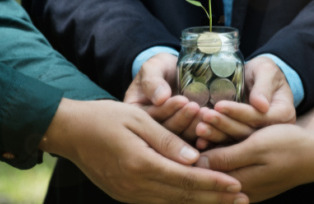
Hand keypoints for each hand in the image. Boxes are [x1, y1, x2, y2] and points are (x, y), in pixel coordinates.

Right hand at [40, 99, 248, 203]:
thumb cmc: (104, 118)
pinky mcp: (125, 194)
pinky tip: (196, 200)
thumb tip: (195, 158)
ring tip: (226, 203)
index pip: (186, 179)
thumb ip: (166, 140)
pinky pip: (158, 202)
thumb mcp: (138, 120)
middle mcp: (135, 186)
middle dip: (215, 199)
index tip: (238, 185)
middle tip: (243, 200)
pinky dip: (180, 202)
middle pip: (183, 197)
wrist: (70, 132)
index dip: (214, 183)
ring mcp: (129, 194)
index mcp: (141, 165)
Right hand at [124, 53, 201, 140]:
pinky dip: (203, 136)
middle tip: (197, 107)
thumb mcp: (152, 68)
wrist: (175, 72)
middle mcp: (149, 131)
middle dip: (182, 119)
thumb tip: (160, 98)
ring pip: (180, 139)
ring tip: (206, 113)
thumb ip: (152, 80)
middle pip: (164, 132)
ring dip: (194, 127)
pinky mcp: (183, 138)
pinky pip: (192, 141)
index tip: (182, 100)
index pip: (150, 117)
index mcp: (136, 116)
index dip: (167, 109)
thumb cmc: (161, 68)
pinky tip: (213, 126)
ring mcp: (167, 137)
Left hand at [196, 57, 295, 148]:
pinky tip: (200, 142)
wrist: (261, 79)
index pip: (259, 116)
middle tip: (205, 117)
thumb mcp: (266, 71)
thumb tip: (261, 105)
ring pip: (237, 141)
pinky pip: (230, 145)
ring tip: (199, 128)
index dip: (238, 112)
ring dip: (217, 136)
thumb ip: (264, 86)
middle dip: (224, 125)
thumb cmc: (264, 72)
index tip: (219, 105)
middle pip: (247, 132)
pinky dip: (215, 144)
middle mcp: (273, 131)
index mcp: (283, 114)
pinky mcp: (247, 142)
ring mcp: (261, 139)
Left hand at [196, 124, 313, 201]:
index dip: (196, 149)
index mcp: (240, 184)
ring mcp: (247, 184)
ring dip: (214, 140)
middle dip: (203, 142)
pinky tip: (219, 128)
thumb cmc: (290, 147)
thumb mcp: (257, 148)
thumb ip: (228, 157)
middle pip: (213, 166)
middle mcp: (241, 188)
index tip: (190, 127)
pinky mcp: (253, 176)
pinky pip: (234, 160)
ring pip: (223, 161)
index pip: (208, 171)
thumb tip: (198, 164)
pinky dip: (226, 144)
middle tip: (195, 121)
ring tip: (204, 120)